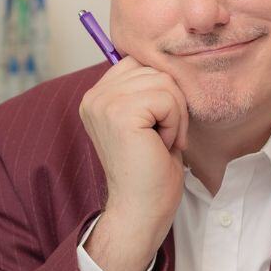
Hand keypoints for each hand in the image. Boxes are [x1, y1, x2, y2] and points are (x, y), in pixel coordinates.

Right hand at [78, 59, 187, 270]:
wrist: (141, 211)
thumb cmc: (151, 172)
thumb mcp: (147, 120)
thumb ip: (146, 90)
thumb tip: (170, 60)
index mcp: (98, 96)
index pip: (140, 63)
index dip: (161, 92)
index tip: (157, 126)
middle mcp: (94, 96)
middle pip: (155, 69)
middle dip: (172, 104)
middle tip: (162, 138)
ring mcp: (104, 104)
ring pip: (165, 83)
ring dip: (175, 115)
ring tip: (160, 142)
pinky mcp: (120, 113)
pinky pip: (167, 99)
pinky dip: (175, 124)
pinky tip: (161, 146)